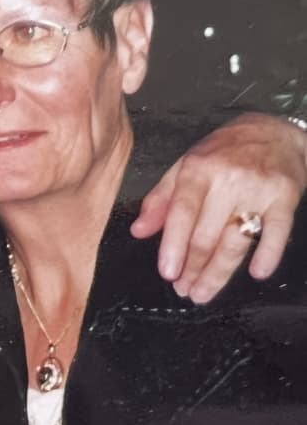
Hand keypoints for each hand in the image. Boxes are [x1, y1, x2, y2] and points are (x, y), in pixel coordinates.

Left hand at [133, 113, 306, 301]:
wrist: (274, 131)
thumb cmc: (222, 152)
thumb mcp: (184, 166)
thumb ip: (160, 199)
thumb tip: (138, 231)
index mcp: (197, 171)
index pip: (182, 214)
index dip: (173, 246)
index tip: (167, 273)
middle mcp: (227, 180)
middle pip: (207, 234)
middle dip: (193, 268)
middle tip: (184, 291)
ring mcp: (258, 189)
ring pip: (236, 240)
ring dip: (219, 272)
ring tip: (204, 293)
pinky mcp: (285, 197)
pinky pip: (277, 232)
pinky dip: (268, 254)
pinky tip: (257, 273)